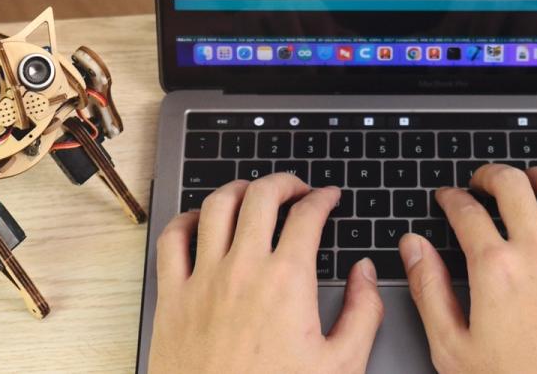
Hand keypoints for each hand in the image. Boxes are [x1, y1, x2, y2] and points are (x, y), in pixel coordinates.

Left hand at [149, 173, 383, 372]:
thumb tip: (363, 273)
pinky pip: (173, 239)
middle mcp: (243, 269)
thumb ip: (362, 312)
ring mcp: (203, 279)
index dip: (323, 198)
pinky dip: (186, 219)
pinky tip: (200, 220)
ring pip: (216, 206)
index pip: (307, 215)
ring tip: (253, 193)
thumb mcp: (341, 366)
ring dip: (238, 190)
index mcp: (287, 281)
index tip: (328, 197)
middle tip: (296, 188)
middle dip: (284, 182)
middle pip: (261, 196)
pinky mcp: (173, 295)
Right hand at [398, 164, 536, 372]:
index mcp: (495, 268)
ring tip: (527, 180)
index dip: (450, 197)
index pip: (466, 210)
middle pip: (512, 185)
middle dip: (490, 175)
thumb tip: (412, 247)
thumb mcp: (453, 348)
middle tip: (481, 182)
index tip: (447, 198)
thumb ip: (428, 289)